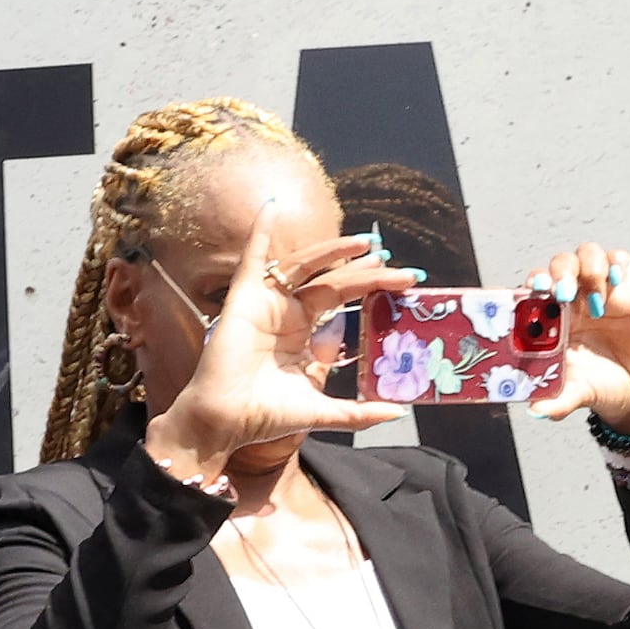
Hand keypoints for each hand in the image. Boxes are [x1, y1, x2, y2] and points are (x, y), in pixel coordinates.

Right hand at [148, 229, 405, 480]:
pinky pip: (253, 258)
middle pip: (331, 281)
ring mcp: (266, 303)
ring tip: (364, 243)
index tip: (403, 280)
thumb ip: (360, 412)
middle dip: (364, 270)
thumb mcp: (322, 410)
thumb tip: (396, 411)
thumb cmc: (266, 415)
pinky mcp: (244, 297)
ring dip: (332, 250)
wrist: (227, 420)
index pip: (343, 300)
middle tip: (392, 259)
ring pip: (304, 266)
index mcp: (304, 333)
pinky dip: (260, 231)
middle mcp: (287, 313)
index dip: (371, 287)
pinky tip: (272, 208)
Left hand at [526, 242, 629, 433]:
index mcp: (552, 318)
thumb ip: (557, 400)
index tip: (535, 289)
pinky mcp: (628, 287)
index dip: (532, 283)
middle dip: (559, 273)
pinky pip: (620, 260)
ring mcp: (600, 290)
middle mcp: (573, 299)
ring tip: (595, 300)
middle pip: (559, 266)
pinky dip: (616, 263)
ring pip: (587, 255)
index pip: (535, 288)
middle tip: (563, 292)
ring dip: (588, 268)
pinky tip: (616, 281)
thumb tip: (536, 412)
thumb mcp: (577, 394)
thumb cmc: (599, 385)